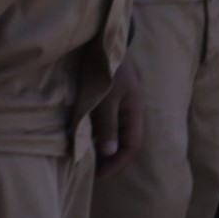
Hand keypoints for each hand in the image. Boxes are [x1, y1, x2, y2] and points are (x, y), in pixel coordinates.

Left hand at [92, 53, 145, 180]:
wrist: (103, 42)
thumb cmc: (108, 70)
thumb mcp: (106, 99)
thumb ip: (108, 125)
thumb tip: (109, 153)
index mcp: (134, 112)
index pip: (132, 146)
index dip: (118, 163)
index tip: (99, 175)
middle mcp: (129, 112)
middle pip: (124, 143)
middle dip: (110, 160)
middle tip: (92, 172)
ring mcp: (119, 106)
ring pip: (113, 134)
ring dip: (102, 148)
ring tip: (87, 159)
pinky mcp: (107, 101)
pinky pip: (104, 124)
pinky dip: (96, 135)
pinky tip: (84, 139)